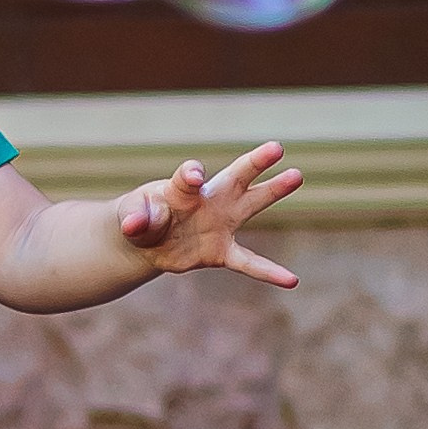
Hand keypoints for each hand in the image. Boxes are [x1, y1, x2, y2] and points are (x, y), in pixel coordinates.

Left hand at [115, 141, 302, 287]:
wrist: (147, 241)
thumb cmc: (141, 217)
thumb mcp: (131, 215)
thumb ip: (135, 216)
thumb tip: (136, 224)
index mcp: (182, 188)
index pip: (188, 175)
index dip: (191, 174)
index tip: (194, 176)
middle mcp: (208, 200)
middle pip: (235, 176)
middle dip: (255, 162)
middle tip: (277, 148)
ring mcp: (220, 224)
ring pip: (252, 205)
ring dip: (273, 190)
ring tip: (297, 175)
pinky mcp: (222, 252)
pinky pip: (248, 262)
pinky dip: (268, 272)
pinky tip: (291, 280)